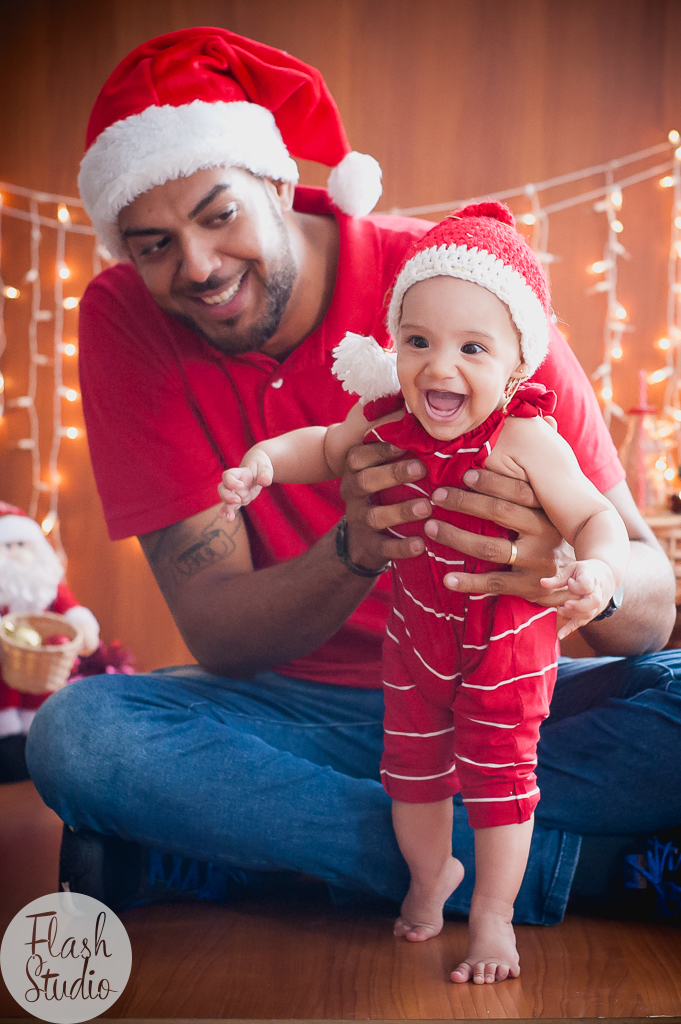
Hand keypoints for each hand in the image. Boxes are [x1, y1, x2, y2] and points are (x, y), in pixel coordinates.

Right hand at [218, 452, 273, 520]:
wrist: (258, 468)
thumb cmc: (260, 466)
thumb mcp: (265, 468)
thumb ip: (265, 474)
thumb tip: (265, 481)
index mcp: (238, 473)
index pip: (228, 476)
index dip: (231, 482)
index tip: (241, 485)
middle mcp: (233, 483)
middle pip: (222, 489)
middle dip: (227, 496)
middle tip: (238, 501)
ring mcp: (235, 492)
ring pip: (226, 499)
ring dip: (227, 508)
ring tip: (230, 518)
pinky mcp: (238, 499)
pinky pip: (231, 505)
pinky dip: (226, 510)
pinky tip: (222, 516)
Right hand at [339, 440, 430, 570]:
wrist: (363, 540)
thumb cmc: (383, 494)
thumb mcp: (381, 471)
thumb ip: (396, 448)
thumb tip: (414, 411)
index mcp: (355, 472)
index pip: (359, 457)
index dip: (380, 449)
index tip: (405, 444)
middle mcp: (353, 495)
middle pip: (365, 482)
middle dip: (392, 474)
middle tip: (421, 469)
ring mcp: (359, 522)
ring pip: (375, 516)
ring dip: (401, 510)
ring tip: (426, 507)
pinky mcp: (370, 546)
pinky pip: (384, 548)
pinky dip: (402, 547)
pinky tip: (421, 544)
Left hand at [430, 467, 574, 606]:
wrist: (582, 581)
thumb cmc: (552, 536)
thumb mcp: (551, 510)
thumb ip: (533, 484)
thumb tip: (529, 430)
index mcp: (548, 510)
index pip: (518, 490)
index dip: (490, 481)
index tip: (463, 474)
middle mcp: (546, 533)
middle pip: (500, 512)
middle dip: (464, 502)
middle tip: (435, 496)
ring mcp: (538, 561)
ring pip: (490, 547)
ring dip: (455, 537)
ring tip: (429, 527)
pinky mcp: (530, 586)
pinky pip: (494, 583)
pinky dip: (468, 581)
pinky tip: (446, 578)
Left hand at [541, 559, 611, 639]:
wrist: (605, 576)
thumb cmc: (585, 571)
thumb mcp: (572, 569)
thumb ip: (558, 578)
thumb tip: (542, 583)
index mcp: (592, 579)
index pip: (586, 585)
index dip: (577, 585)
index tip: (570, 581)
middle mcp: (597, 593)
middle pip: (593, 602)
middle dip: (579, 606)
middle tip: (565, 604)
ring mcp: (596, 606)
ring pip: (588, 614)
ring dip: (573, 615)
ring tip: (560, 610)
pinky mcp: (590, 613)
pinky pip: (581, 622)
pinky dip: (570, 629)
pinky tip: (559, 635)